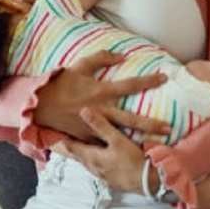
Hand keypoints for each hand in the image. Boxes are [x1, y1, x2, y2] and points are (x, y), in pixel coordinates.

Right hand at [33, 50, 170, 141]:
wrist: (41, 104)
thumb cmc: (61, 83)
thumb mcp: (80, 65)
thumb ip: (101, 57)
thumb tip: (121, 56)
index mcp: (101, 91)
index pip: (131, 85)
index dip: (148, 80)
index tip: (164, 78)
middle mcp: (101, 109)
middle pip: (131, 119)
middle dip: (150, 124)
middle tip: (168, 128)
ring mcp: (95, 125)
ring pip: (120, 135)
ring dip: (137, 139)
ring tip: (153, 146)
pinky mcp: (87, 136)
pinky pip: (103, 141)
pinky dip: (115, 146)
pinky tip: (127, 152)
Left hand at [51, 107, 154, 193]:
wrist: (149, 183)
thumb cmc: (133, 161)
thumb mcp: (117, 140)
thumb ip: (100, 125)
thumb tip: (83, 110)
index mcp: (90, 157)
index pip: (68, 147)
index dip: (57, 139)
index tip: (47, 132)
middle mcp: (92, 167)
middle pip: (75, 154)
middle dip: (66, 146)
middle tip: (57, 137)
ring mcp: (101, 174)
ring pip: (86, 160)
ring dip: (79, 151)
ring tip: (74, 143)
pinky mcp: (111, 177)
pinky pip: (96, 165)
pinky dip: (92, 158)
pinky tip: (96, 155)